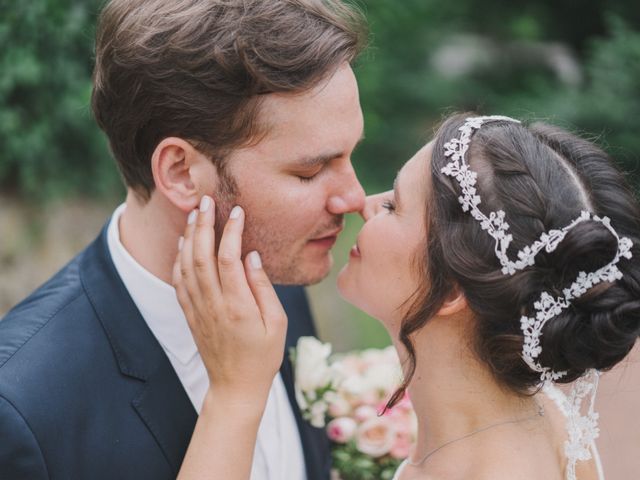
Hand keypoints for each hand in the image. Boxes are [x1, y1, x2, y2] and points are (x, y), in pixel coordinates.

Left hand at [172, 196, 287, 403]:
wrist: (235, 386)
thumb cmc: (263, 355)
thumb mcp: (276, 323)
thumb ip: (263, 287)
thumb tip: (251, 256)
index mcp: (238, 306)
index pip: (229, 259)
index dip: (231, 231)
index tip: (237, 211)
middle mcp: (213, 305)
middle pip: (201, 256)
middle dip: (203, 224)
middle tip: (206, 201)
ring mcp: (198, 310)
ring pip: (186, 266)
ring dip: (188, 237)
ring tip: (194, 213)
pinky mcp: (190, 315)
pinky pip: (179, 282)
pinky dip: (178, 259)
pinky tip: (183, 243)